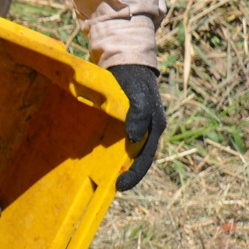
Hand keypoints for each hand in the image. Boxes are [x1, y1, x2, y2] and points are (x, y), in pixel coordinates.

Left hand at [108, 64, 165, 191]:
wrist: (126, 61)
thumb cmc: (134, 79)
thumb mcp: (139, 95)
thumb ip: (139, 114)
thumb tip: (134, 137)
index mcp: (154, 127)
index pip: (145, 158)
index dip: (134, 174)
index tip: (120, 186)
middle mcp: (146, 130)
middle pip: (136, 159)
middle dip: (124, 173)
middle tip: (108, 186)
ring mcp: (135, 126)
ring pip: (126, 151)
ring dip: (115, 163)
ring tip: (99, 175)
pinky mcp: (122, 122)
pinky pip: (115, 140)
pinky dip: (107, 149)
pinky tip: (93, 154)